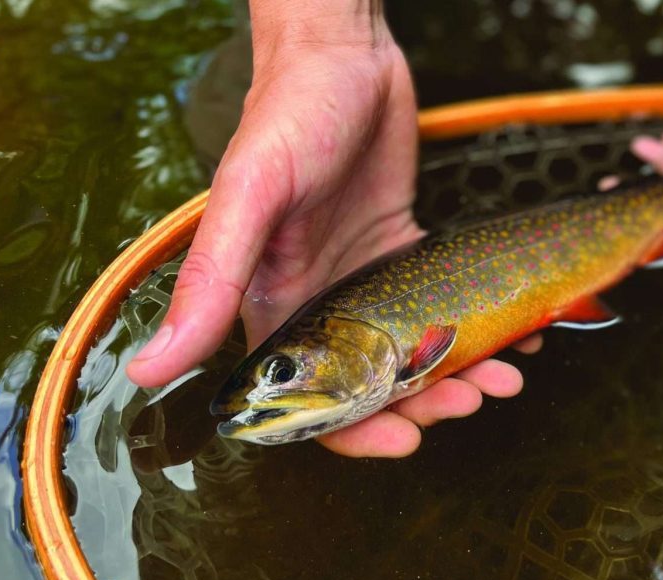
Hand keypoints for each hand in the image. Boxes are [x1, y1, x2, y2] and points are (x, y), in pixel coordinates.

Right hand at [126, 1, 526, 457]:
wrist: (343, 57)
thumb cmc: (287, 117)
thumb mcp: (248, 199)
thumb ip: (209, 284)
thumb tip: (146, 370)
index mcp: (277, 312)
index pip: (312, 402)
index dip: (355, 433)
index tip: (406, 439)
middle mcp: (323, 311)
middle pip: (376, 389)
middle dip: (425, 404)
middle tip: (472, 397)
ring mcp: (368, 288)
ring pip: (416, 357)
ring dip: (461, 373)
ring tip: (505, 371)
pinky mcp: (405, 258)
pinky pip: (444, 309)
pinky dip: (480, 329)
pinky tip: (515, 334)